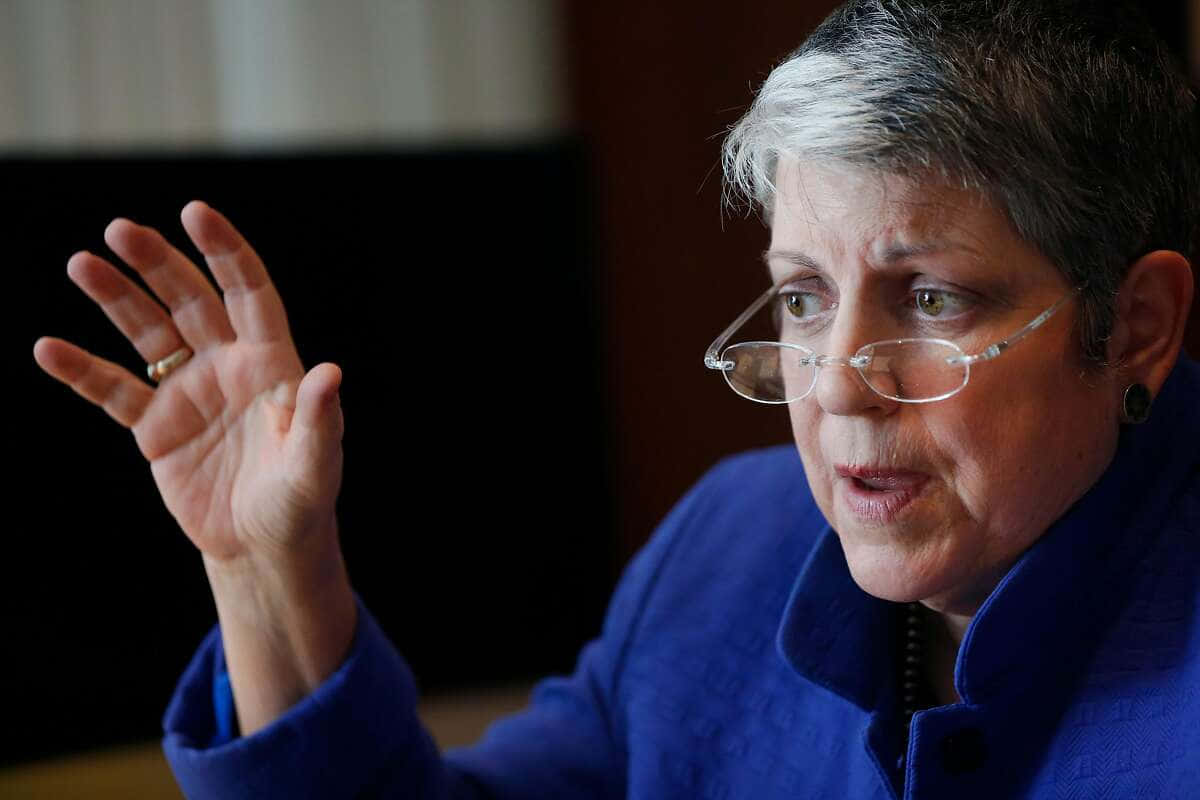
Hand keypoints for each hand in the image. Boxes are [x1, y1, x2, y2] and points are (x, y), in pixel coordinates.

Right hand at [34, 202, 344, 568]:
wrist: (263, 547)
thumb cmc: (300, 503)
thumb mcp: (314, 464)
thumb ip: (318, 419)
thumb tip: (330, 372)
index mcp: (271, 363)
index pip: (248, 292)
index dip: (225, 252)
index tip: (195, 212)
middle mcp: (227, 366)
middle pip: (189, 300)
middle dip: (157, 263)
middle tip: (120, 230)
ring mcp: (188, 392)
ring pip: (147, 333)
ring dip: (115, 299)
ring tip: (82, 264)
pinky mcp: (155, 427)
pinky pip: (113, 390)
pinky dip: (82, 371)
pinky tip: (48, 348)